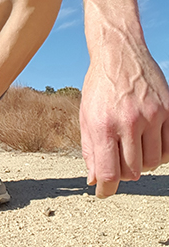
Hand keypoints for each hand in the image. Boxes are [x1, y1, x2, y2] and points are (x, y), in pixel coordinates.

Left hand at [80, 46, 168, 197]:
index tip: (103, 192)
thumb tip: (94, 179)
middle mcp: (128, 122)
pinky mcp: (168, 111)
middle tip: (116, 161)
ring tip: (131, 148)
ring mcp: (152, 116)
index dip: (105, 188)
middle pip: (133, 171)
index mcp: (102, 124)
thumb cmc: (99, 85)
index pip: (108, 171)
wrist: (119, 53)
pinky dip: (158, 152)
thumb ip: (90, 148)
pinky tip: (147, 142)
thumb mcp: (86, 114)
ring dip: (141, 163)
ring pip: (153, 163)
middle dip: (122, 172)